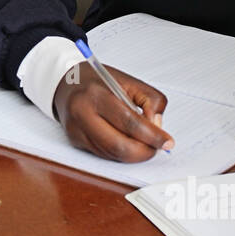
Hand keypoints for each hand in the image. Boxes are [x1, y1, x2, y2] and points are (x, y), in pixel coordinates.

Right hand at [52, 64, 171, 162]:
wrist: (68, 82)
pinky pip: (103, 154)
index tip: (166, 141)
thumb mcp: (130, 81)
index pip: (129, 123)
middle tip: (156, 147)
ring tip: (143, 143)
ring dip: (132, 154)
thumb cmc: (99, 81)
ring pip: (111, 154)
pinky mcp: (74, 140)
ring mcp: (76, 129)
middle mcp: (82, 113)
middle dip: (143, 151)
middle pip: (118, 145)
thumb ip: (151, 101)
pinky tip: (126, 142)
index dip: (152, 136)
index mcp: (97, 95)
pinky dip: (119, 152)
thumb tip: (157, 127)